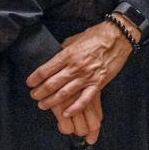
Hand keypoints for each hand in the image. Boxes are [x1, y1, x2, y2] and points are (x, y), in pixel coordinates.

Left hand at [27, 22, 130, 136]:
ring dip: (51, 101)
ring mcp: (87, 76)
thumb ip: (63, 50)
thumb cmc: (96, 36)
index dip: (34, 78)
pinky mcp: (98, 83)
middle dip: (39, 92)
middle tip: (34, 96)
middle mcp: (75, 67)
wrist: (118, 37)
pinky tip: (66, 113)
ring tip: (43, 105)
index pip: (45, 70)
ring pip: (64, 94)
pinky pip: (84, 100)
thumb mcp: (74, 39)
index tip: (30, 83)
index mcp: (67, 55)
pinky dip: (75, 108)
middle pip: (51, 84)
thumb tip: (53, 56)